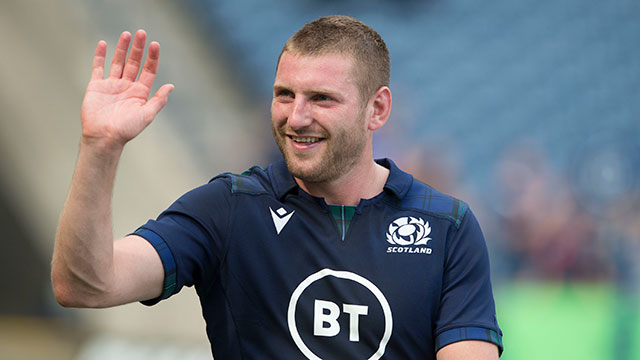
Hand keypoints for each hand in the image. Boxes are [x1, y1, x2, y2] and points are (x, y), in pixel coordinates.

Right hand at [80, 30, 173, 147]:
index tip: (155, 44)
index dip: (152, 57)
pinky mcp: (97, 86)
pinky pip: (98, 68)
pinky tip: (103, 44)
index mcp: (140, 92)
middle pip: (134, 63)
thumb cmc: (127, 129)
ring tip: (126, 34)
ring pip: (118, 62)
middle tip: (141, 33)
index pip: (148, 70)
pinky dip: (100, 56)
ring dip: (122, 48)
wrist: (104, 138)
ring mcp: (112, 85)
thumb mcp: (147, 114)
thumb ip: (158, 100)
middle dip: (138, 48)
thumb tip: (171, 86)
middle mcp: (127, 86)